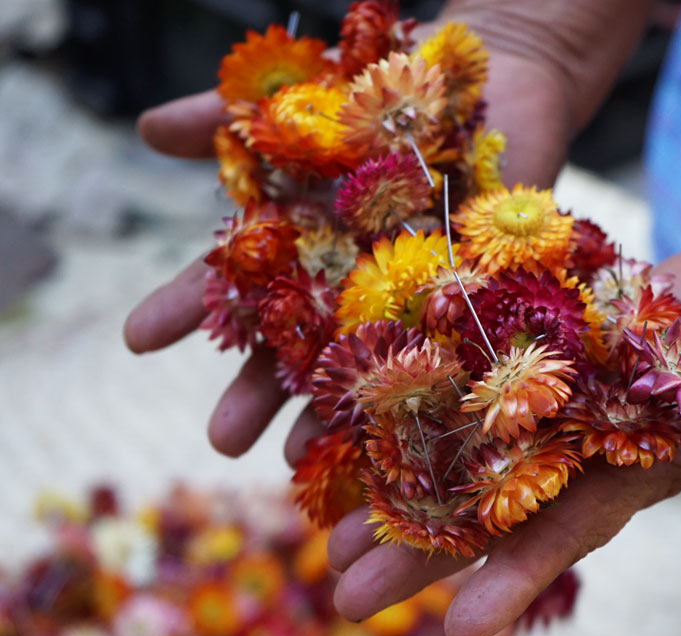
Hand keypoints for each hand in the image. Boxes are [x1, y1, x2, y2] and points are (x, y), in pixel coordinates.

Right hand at [125, 0, 650, 461]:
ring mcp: (399, 298)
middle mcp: (342, 282)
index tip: (137, 341)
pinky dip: (411, 395)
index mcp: (298, 241)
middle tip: (222, 440)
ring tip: (294, 459)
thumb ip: (235, 115)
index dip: (185, 309)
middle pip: (289, 346)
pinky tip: (388, 438)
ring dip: (323, 414)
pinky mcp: (461, 303)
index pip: (231, 282)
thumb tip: (147, 128)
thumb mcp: (305, 98)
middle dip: (255, 392)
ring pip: (355, 367)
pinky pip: (434, 357)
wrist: (496, 84)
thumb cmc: (393, 95)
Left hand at [329, 228, 680, 635]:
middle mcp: (579, 437)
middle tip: (345, 590)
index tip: (455, 630)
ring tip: (329, 515)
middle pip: (490, 500)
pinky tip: (366, 397)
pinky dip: (427, 379)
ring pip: (466, 437)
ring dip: (402, 475)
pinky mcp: (547, 335)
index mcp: (629, 467)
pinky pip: (478, 360)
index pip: (563, 529)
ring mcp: (557, 389)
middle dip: (421, 548)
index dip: (512, 577)